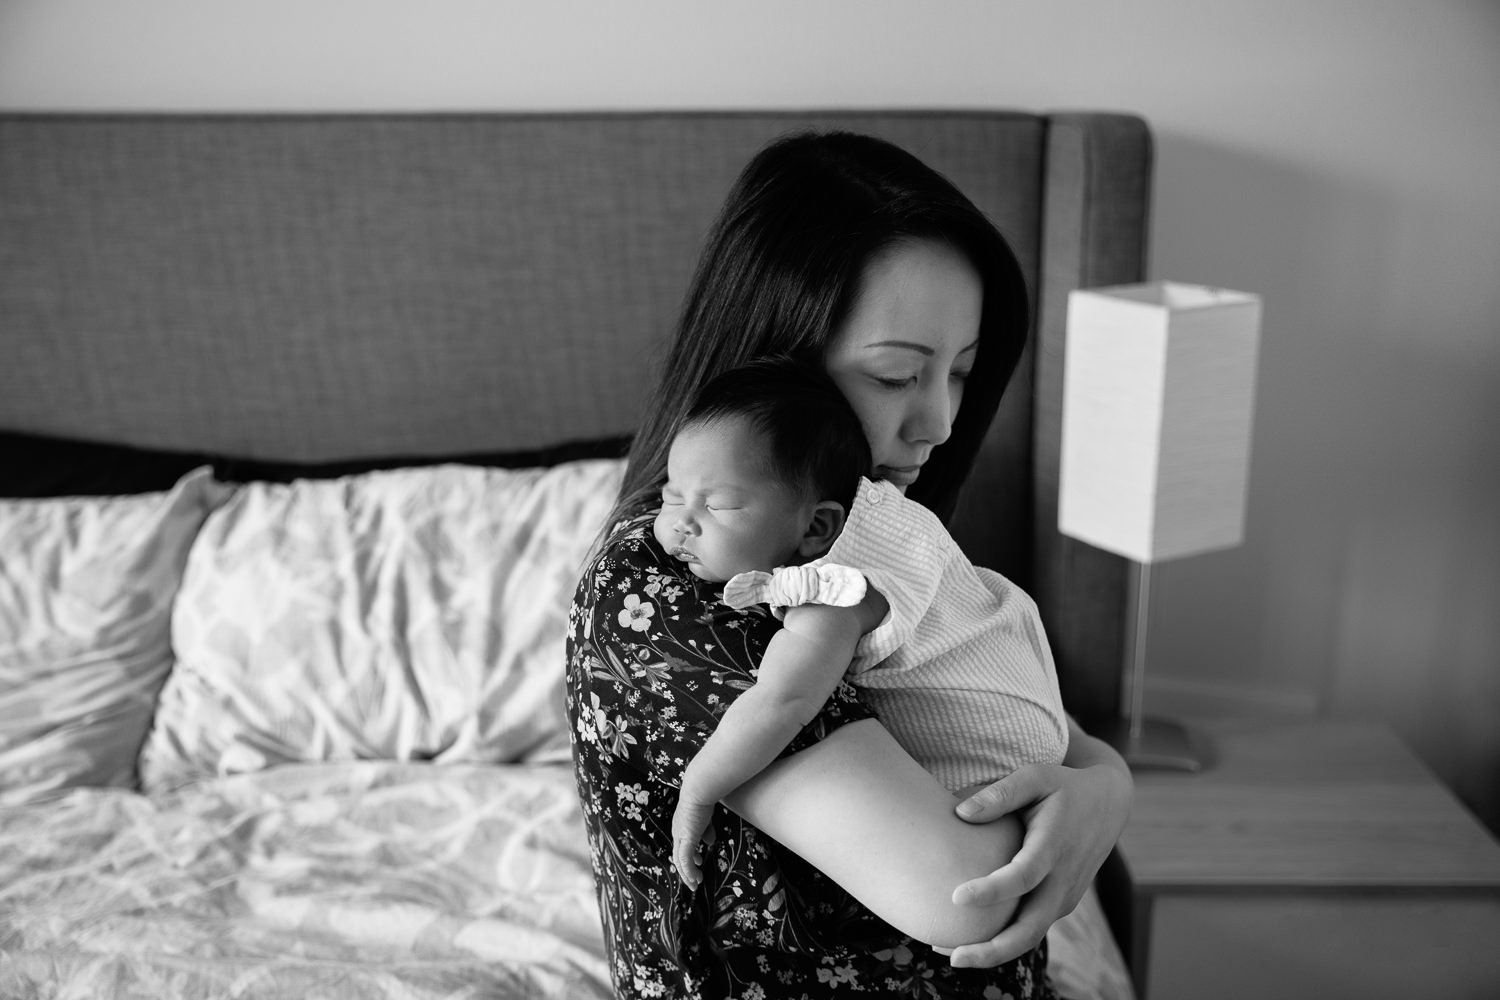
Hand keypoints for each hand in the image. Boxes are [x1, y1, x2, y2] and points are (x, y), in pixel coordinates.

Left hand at [671, 796, 714, 889]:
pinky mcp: (687, 838)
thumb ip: (706, 830)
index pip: (682, 846)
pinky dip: (689, 870)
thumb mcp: (706, 818)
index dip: (689, 857)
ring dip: (687, 875)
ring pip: (680, 861)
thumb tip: (710, 843)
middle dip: (686, 872)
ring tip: (694, 884)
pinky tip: (695, 877)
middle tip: (694, 882)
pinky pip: (686, 859)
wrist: (700, 789)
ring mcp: (681, 836)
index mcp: (680, 826)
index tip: (699, 862)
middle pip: (678, 857)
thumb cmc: (704, 797)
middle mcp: (677, 833)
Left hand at [944, 748, 1131, 967]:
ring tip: (952, 954)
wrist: (1108, 805)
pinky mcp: (1062, 903)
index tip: (955, 897)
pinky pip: (1033, 928)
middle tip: (952, 957)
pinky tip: (973, 939)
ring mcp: (1065, 896)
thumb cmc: (1063, 787)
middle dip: (992, 949)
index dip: (991, 891)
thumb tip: (960, 813)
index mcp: (1054, 845)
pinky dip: (1005, 940)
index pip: (1024, 876)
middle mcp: (1063, 878)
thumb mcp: (1035, 778)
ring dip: (995, 952)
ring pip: (1031, 936)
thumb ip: (1000, 794)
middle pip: (1031, 928)